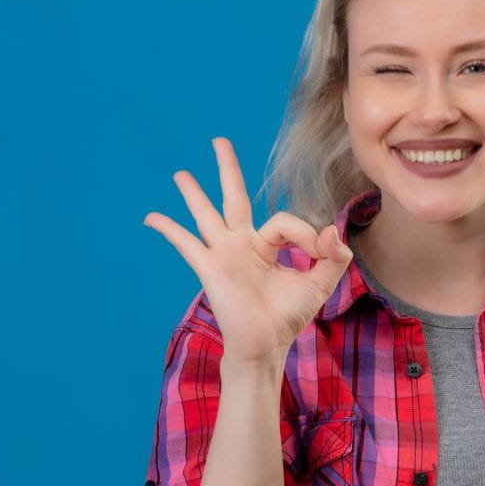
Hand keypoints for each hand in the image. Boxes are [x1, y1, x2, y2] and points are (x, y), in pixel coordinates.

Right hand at [142, 136, 353, 364]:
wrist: (266, 344)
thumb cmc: (289, 317)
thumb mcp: (320, 283)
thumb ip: (334, 256)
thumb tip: (332, 231)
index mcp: (266, 246)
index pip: (282, 220)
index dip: (304, 231)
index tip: (319, 248)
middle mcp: (241, 245)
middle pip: (233, 198)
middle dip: (227, 169)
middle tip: (219, 141)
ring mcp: (223, 254)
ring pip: (207, 214)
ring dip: (193, 193)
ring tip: (180, 173)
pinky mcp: (210, 267)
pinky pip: (186, 243)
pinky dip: (169, 229)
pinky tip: (150, 218)